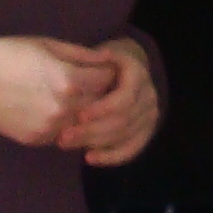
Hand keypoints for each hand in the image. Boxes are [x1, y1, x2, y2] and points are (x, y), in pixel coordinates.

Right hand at [0, 37, 120, 149]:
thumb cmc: (5, 54)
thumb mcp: (45, 44)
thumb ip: (80, 54)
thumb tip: (108, 59)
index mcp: (68, 80)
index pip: (108, 80)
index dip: (109, 72)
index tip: (103, 67)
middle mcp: (64, 108)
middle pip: (102, 105)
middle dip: (102, 93)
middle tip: (94, 82)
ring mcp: (50, 127)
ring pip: (84, 124)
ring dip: (86, 112)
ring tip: (75, 96)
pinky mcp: (37, 139)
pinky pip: (64, 134)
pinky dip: (66, 123)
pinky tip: (55, 108)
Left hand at [59, 38, 162, 166]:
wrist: (115, 73)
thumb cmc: (95, 63)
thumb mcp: (91, 54)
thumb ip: (93, 58)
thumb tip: (102, 57)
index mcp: (138, 73)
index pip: (126, 97)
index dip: (103, 109)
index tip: (79, 116)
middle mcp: (149, 95)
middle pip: (124, 120)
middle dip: (92, 131)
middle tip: (63, 137)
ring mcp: (149, 116)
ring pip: (124, 136)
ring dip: (94, 143)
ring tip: (66, 144)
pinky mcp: (144, 133)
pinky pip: (130, 150)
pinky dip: (110, 156)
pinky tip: (88, 158)